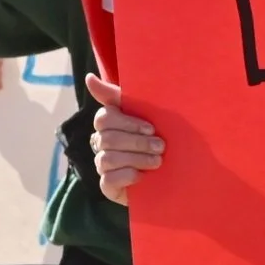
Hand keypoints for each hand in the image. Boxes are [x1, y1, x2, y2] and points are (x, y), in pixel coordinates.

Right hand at [88, 75, 161, 204]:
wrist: (175, 174)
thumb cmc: (158, 138)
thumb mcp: (148, 114)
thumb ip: (118, 96)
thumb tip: (89, 78)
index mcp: (110, 124)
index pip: (104, 118)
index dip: (128, 123)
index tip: (151, 128)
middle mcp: (102, 143)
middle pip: (108, 138)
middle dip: (138, 142)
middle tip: (160, 146)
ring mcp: (103, 165)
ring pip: (108, 158)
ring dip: (137, 159)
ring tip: (157, 161)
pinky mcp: (107, 186)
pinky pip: (108, 179)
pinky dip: (128, 176)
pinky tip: (143, 176)